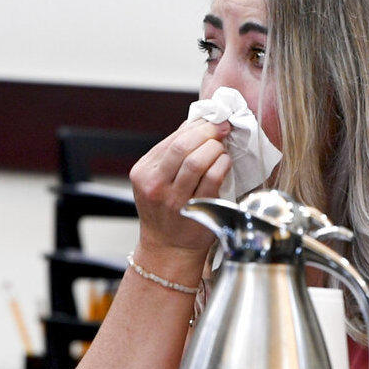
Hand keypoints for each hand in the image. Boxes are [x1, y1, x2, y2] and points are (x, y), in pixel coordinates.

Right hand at [130, 118, 232, 260]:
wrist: (169, 248)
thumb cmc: (168, 210)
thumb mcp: (159, 179)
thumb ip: (173, 152)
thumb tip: (196, 122)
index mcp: (143, 172)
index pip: (172, 139)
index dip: (197, 125)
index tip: (214, 120)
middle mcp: (155, 185)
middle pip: (182, 146)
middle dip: (208, 132)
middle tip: (222, 129)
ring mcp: (174, 199)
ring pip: (197, 160)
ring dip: (215, 148)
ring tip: (222, 149)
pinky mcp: (195, 209)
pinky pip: (212, 178)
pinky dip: (222, 164)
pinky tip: (225, 163)